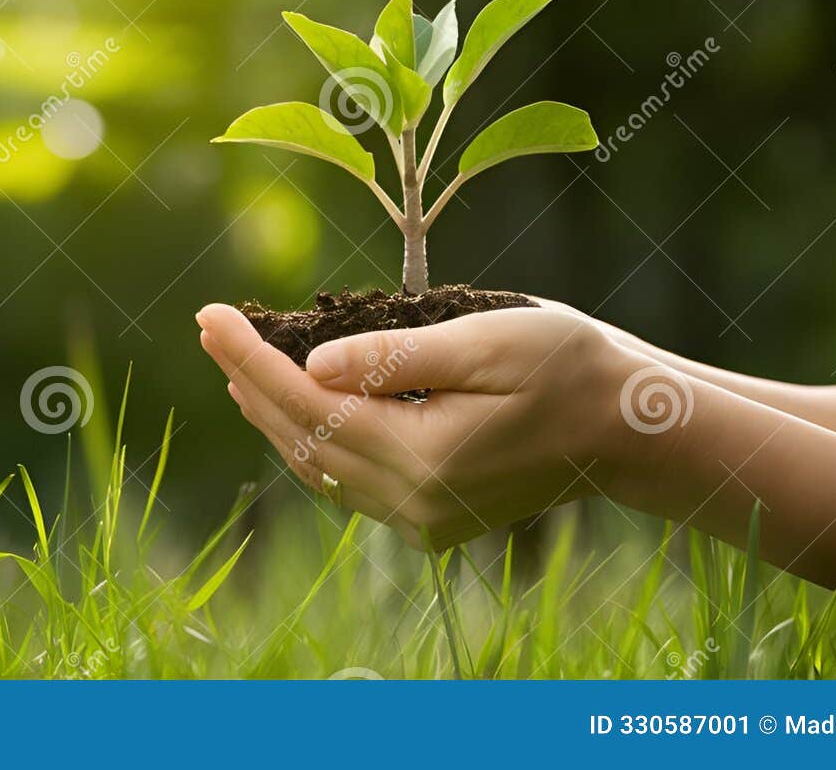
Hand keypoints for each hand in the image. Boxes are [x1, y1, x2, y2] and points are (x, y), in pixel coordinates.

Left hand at [196, 301, 640, 549]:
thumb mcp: (485, 343)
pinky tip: (295, 408)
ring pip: (317, 467)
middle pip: (301, 439)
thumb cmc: (568, 368)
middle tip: (210, 328)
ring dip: (273, 415)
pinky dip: (312, 441)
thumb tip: (311, 365)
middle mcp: (412, 504)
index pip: (306, 404)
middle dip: (248, 382)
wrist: (627, 430)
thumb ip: (395, 358)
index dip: (249, 358)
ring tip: (236, 365)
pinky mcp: (431, 521)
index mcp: (422, 458)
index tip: (208, 314)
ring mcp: (421, 521)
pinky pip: (347, 482)